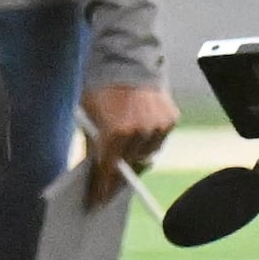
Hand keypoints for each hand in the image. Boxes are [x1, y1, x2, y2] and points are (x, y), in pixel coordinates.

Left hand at [77, 82, 176, 202]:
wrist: (126, 57)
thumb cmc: (101, 87)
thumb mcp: (88, 117)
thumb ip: (92, 145)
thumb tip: (93, 172)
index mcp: (115, 132)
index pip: (108, 171)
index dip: (102, 189)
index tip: (97, 202)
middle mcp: (139, 132)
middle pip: (130, 167)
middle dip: (119, 176)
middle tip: (111, 186)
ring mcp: (158, 126)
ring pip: (147, 156)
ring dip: (136, 159)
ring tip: (126, 159)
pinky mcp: (171, 119)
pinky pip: (159, 141)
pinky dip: (149, 142)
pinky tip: (139, 138)